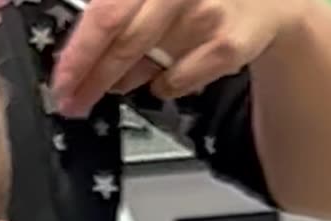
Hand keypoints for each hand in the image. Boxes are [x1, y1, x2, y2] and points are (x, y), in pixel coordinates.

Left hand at [50, 0, 301, 116]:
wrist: (269, 0)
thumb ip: (119, 8)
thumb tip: (76, 50)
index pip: (104, 14)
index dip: (77, 53)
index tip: (60, 82)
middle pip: (124, 42)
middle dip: (92, 79)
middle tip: (73, 101)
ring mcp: (209, 13)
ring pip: (150, 64)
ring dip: (128, 78)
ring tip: (119, 81)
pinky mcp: (230, 44)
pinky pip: (178, 80)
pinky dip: (165, 84)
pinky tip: (165, 75)